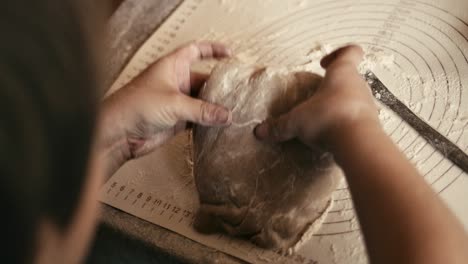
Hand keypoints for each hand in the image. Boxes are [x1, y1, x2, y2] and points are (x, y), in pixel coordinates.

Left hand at [98, 42, 231, 173]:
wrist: (119, 133)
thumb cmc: (135, 107)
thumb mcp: (174, 103)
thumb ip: (202, 110)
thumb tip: (226, 115)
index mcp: (172, 67)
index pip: (195, 51)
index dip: (212, 50)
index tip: (230, 54)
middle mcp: (175, 82)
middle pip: (204, 80)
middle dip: (219, 85)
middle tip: (237, 92)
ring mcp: (176, 102)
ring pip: (202, 101)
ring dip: (215, 106)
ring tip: (233, 110)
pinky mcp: (177, 120)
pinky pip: (198, 118)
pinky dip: (209, 121)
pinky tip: (220, 125)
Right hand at [254, 45, 379, 147]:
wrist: (359, 143)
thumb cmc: (329, 118)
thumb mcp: (297, 121)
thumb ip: (279, 126)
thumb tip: (260, 132)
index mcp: (342, 73)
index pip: (350, 52)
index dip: (338, 54)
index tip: (323, 64)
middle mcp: (358, 85)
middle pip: (349, 77)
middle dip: (332, 86)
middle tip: (315, 96)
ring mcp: (367, 105)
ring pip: (354, 98)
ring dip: (340, 104)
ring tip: (321, 118)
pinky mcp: (370, 124)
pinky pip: (357, 118)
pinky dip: (345, 122)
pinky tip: (331, 134)